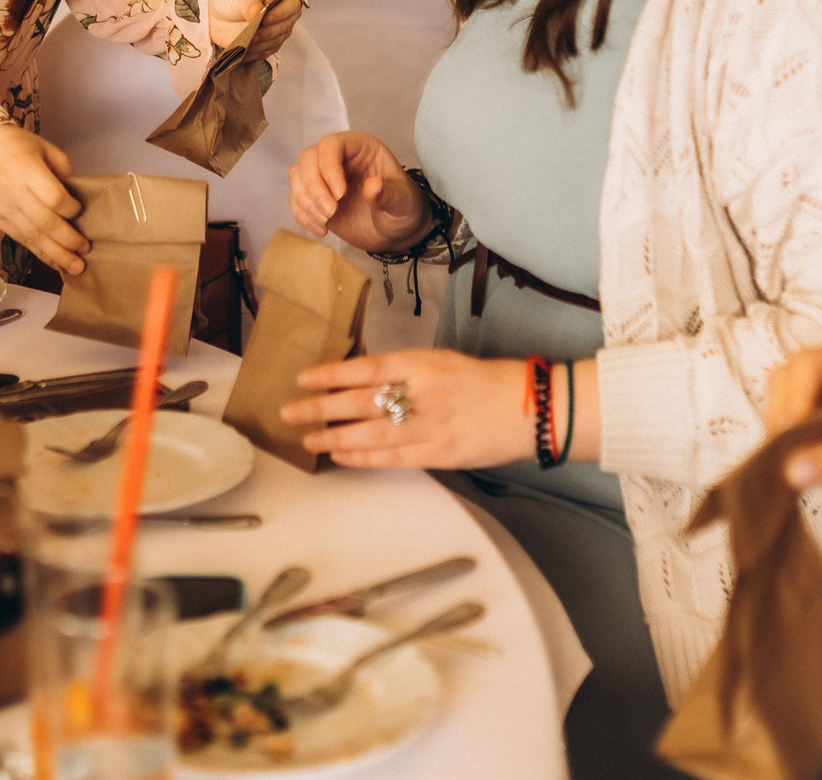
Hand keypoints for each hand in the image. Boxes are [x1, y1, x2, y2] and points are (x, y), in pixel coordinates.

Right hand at [0, 124, 86, 276]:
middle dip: (68, 240)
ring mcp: (1, 207)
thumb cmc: (17, 146)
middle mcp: (11, 190)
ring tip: (76, 267)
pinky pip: (21, 240)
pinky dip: (40, 252)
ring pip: (32, 236)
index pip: (53, 197)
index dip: (71, 208)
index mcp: (26, 168)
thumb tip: (77, 202)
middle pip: (44, 222)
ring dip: (56, 254)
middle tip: (86, 249)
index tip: (79, 210)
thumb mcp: (45, 148)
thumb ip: (63, 172)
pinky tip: (55, 262)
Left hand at [210, 0, 302, 58]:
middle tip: (253, 34)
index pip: (293, 4)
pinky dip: (254, 53)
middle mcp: (285, 13)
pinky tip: (243, 52)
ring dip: (261, 44)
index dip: (282, 13)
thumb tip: (257, 13)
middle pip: (285, 26)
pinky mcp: (268, 44)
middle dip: (269, 32)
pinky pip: (265, 52)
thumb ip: (249, 4)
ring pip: (275, 41)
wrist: (218, 10)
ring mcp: (278, 30)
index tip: (265, 19)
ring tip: (245, 44)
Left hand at [281, 349, 532, 468]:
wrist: (531, 408)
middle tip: (290, 412)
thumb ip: (407, 372)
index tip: (304, 378)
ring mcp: (431, 426)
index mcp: (424, 363)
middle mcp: (423, 393)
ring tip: (308, 440)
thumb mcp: (444, 363)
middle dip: (321, 408)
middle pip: (361, 402)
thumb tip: (364, 382)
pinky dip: (364, 458)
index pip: (367, 367)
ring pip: (371, 433)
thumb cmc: (488, 382)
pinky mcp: (441, 454)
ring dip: (335, 437)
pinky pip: (393, 458)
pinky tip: (342, 456)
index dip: (332, 374)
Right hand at [289, 131, 429, 252]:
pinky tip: (321, 229)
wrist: (395, 231)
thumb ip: (389, 195)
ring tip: (326, 221)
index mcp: (360, 148)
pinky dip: (302, 215)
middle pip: (308, 158)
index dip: (329, 167)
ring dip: (305, 201)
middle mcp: (338, 158)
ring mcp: (324, 178)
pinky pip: (296, 199)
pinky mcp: (315, 198)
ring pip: (297, 176)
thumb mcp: (403, 203)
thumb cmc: (403, 209)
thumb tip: (371, 187)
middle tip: (331, 213)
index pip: (332, 144)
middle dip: (314, 187)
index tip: (340, 195)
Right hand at [765, 340, 821, 528]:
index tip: (792, 440)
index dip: (793, 400)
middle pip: (790, 383)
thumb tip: (788, 471)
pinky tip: (801, 475)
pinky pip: (803, 438)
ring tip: (793, 468)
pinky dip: (794, 453)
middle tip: (788, 456)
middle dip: (784, 416)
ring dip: (786, 436)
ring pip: (792, 409)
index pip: (807, 365)